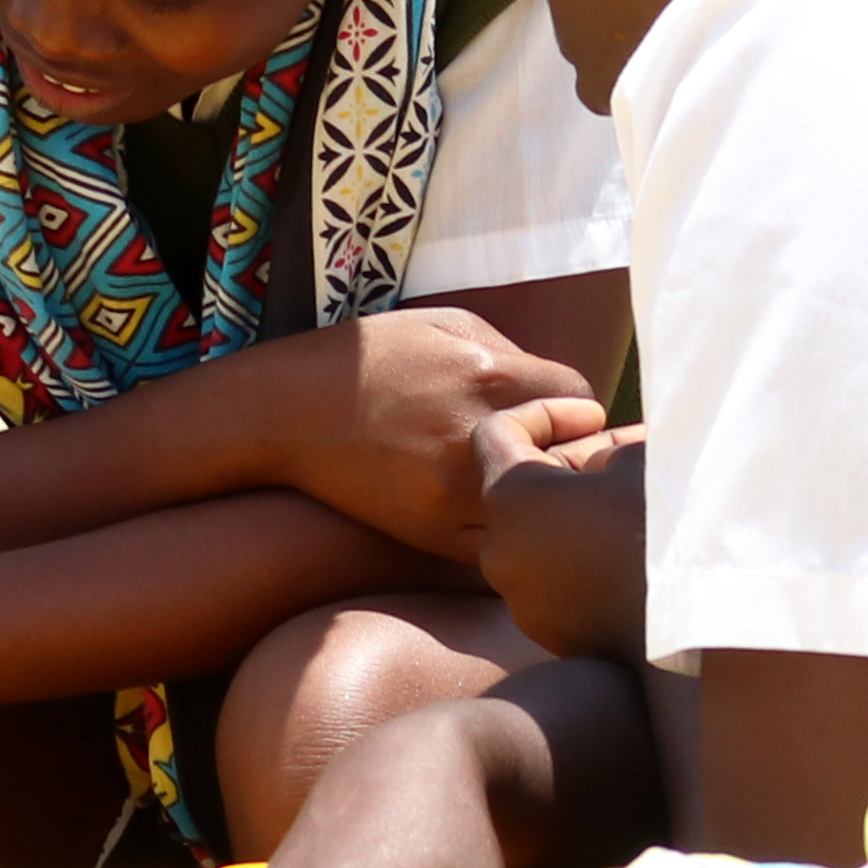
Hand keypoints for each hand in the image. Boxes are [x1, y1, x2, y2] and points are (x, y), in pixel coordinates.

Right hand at [294, 308, 599, 556]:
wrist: (284, 413)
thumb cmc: (367, 359)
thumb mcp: (443, 325)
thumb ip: (513, 351)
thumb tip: (564, 392)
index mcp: (488, 374)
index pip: (583, 399)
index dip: (572, 406)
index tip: (552, 411)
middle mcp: (479, 434)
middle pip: (572, 456)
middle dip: (565, 451)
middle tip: (544, 451)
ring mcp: (456, 491)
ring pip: (541, 507)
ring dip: (538, 496)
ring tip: (517, 482)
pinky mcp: (433, 532)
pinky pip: (503, 542)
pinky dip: (505, 529)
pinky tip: (487, 512)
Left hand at [470, 404, 647, 663]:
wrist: (695, 631)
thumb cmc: (665, 532)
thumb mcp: (641, 463)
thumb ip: (605, 450)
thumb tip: (597, 464)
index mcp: (510, 499)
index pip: (497, 433)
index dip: (545, 413)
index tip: (596, 414)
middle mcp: (499, 551)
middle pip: (523, 487)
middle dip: (577, 462)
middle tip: (634, 452)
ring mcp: (520, 598)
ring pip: (543, 534)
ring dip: (583, 510)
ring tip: (642, 499)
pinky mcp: (548, 632)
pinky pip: (557, 577)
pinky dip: (586, 553)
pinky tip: (637, 546)